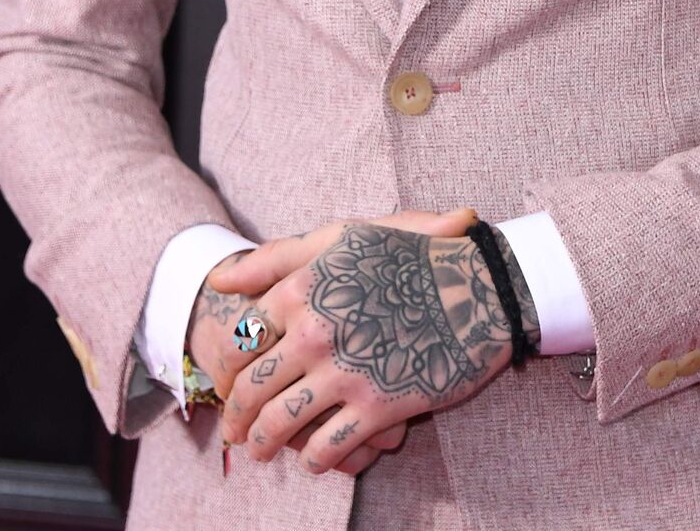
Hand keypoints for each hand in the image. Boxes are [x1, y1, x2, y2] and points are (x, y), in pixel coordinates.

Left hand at [214, 219, 521, 476]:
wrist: (477, 287)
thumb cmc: (406, 257)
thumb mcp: (341, 238)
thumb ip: (278, 259)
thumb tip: (221, 282)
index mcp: (302, 290)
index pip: (244, 340)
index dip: (231, 367)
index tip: (230, 382)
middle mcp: (315, 332)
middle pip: (254, 388)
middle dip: (237, 416)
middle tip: (233, 430)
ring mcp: (345, 373)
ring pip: (280, 424)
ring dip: (263, 444)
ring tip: (260, 450)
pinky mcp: (377, 408)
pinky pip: (327, 448)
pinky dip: (314, 460)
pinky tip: (313, 459)